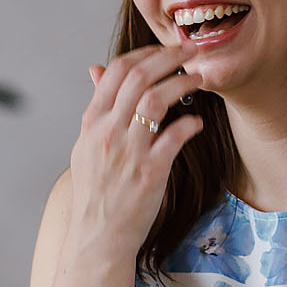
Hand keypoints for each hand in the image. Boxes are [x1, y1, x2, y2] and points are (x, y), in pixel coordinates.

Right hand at [66, 45, 204, 266]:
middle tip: (192, 50)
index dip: (145, 53)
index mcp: (92, 123)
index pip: (116, 71)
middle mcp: (107, 132)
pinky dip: (189, 123)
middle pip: (139, 77)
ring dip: (183, 83)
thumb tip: (97, 70)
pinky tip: (196, 122)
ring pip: (157, 99)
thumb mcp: (86, 145)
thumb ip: (97, 108)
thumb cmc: (96, 192)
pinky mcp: (149, 172)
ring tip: (200, 79)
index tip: (165, 50)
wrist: (98, 236)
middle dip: (170, 57)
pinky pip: (175, 136)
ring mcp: (128, 152)